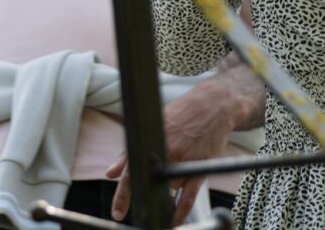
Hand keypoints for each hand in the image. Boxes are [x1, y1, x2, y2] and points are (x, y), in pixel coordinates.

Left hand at [106, 81, 239, 222]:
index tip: (117, 212)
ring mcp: (184, 163)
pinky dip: (180, 211)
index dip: (123, 196)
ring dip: (168, 185)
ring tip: (179, 159)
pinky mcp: (200, 169)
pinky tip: (174, 220)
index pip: (131, 172)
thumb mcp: (152, 127)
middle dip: (148, 189)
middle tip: (149, 190)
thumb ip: (129, 153)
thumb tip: (111, 173)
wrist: (213, 106)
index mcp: (150, 142)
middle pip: (151, 184)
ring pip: (169, 189)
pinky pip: (188, 197)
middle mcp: (165, 154)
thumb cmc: (180, 114)